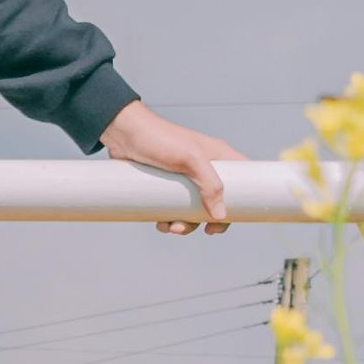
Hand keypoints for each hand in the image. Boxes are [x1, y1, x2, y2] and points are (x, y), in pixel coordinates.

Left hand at [100, 97, 242, 234]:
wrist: (121, 133)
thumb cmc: (158, 138)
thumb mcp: (190, 159)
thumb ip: (209, 185)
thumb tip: (220, 216)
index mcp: (217, 156)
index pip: (242, 179)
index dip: (242, 200)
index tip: (229, 220)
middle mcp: (203, 167)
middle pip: (216, 201)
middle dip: (206, 219)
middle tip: (201, 230)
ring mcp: (184, 177)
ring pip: (192, 209)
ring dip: (184, 224)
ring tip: (170, 226)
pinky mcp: (164, 185)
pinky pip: (172, 208)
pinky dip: (168, 219)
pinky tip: (159, 223)